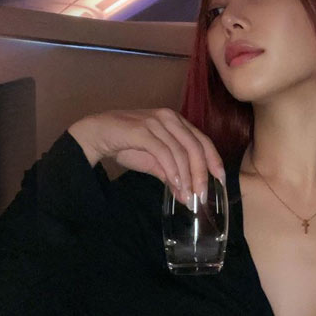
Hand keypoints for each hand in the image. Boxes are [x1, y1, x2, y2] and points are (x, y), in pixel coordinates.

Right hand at [68, 108, 224, 201]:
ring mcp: (156, 122)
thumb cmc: (124, 144)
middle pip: (196, 147)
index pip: (203, 140)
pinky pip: (164, 153)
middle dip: (201, 174)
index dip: (214, 161)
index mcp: (176, 121)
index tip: (220, 180)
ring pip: (182, 152)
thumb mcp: (153, 161)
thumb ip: (171, 175)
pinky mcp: (142, 130)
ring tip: (188, 197)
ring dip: (187, 177)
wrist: (95, 134)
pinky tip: (175, 184)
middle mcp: (169, 118)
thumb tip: (186, 196)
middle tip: (202, 196)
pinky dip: (172, 171)